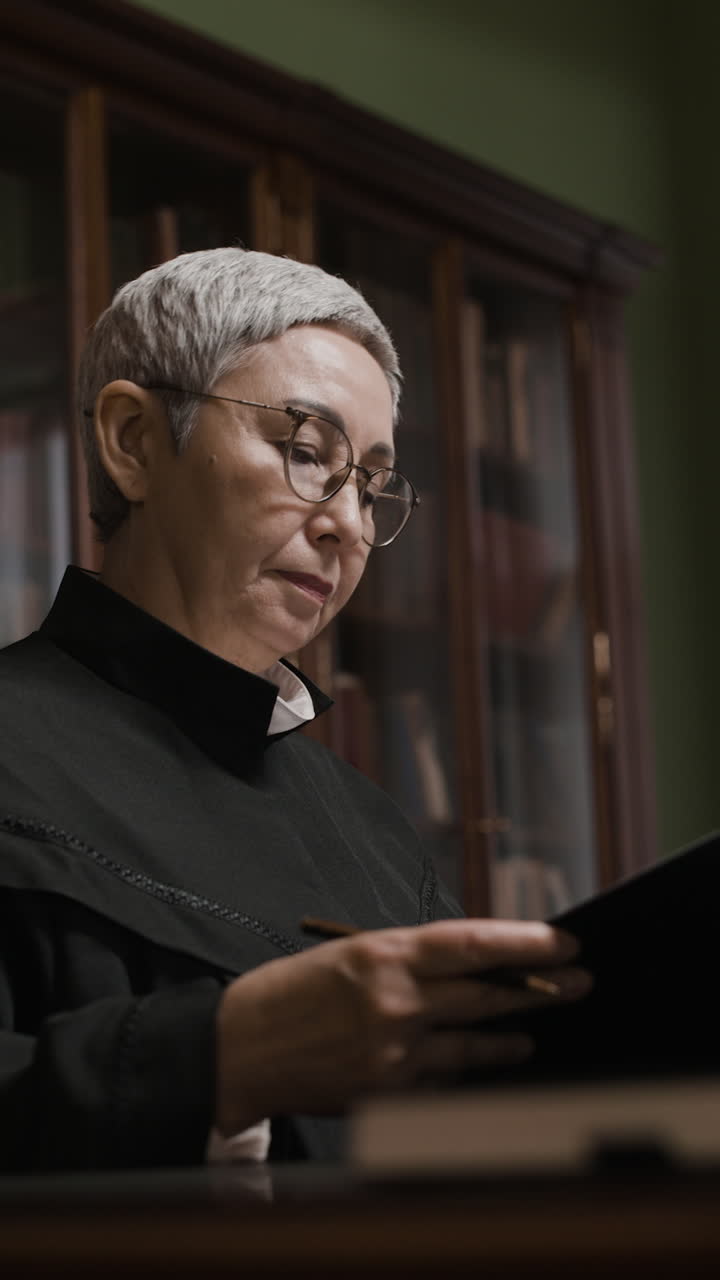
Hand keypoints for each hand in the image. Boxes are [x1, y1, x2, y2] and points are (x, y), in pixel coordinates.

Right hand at [215, 918, 590, 1133]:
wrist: (240, 1047)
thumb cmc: (289, 993)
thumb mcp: (348, 955)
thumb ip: (405, 961)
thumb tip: (462, 965)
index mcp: (384, 954)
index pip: (472, 943)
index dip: (526, 942)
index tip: (563, 940)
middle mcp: (395, 1000)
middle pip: (487, 992)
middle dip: (542, 988)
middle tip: (579, 981)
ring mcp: (395, 1050)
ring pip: (474, 1041)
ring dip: (512, 1034)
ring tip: (536, 1029)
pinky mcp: (388, 1090)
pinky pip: (443, 1078)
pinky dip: (466, 1067)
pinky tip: (485, 1060)